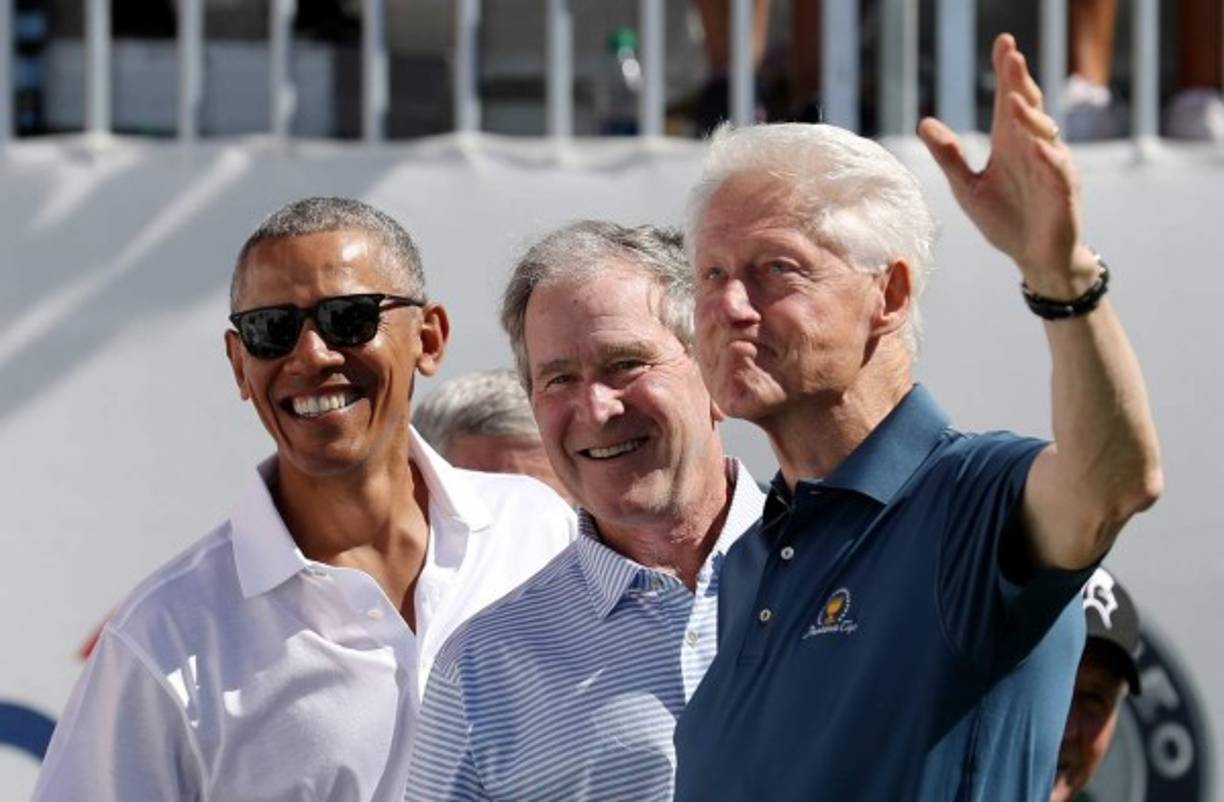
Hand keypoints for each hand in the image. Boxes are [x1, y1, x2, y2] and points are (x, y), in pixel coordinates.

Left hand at [918, 33, 1097, 296]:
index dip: (1007, 73)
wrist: (1034, 258)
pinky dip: (1049, 159)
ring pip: (1045, 135)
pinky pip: (1058, 172)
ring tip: (1016, 100)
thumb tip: (925, 122)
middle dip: (1021, 83)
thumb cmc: (1006, 220)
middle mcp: (1034, 148)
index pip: (1010, 100)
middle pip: (1029, 108)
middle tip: (1011, 56)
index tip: (1003, 42)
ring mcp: (1052, 168)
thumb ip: (950, 156)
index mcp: (1012, 144)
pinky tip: (1038, 147)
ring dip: (1032, 117)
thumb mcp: (967, 187)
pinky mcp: (1064, 193)